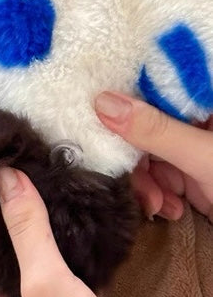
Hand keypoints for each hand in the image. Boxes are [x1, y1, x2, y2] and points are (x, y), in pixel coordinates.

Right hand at [96, 92, 212, 220]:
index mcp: (206, 99)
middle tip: (125, 175)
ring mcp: (197, 151)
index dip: (125, 97)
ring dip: (145, 182)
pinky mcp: (197, 179)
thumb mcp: (204, 157)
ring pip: (150, 155)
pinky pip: (163, 178)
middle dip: (135, 156)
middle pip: (147, 124)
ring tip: (155, 204)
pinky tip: (169, 210)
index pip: (156, 86)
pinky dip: (159, 195)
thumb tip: (103, 102)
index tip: (95, 111)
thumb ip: (157, 131)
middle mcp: (199, 120)